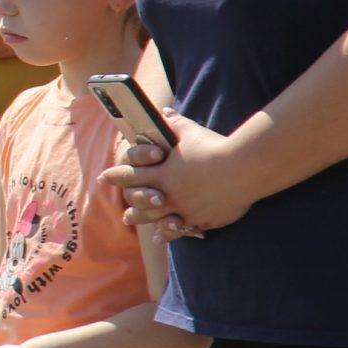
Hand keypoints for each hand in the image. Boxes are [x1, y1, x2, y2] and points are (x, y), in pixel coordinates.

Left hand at [101, 112, 241, 235]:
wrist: (243, 168)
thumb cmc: (214, 147)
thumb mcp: (190, 131)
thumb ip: (174, 124)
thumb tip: (163, 111)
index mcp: (161, 173)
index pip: (130, 175)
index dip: (116, 176)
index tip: (104, 177)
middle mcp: (168, 194)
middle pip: (140, 203)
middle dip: (130, 206)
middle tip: (123, 212)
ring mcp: (185, 209)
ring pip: (157, 219)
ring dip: (144, 221)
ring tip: (136, 223)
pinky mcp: (203, 219)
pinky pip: (183, 229)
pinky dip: (172, 233)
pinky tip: (164, 236)